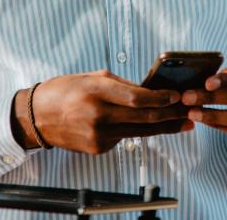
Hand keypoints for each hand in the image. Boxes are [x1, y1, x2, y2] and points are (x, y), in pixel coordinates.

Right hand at [17, 70, 191, 154]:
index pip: (137, 98)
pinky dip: (137, 131)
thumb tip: (150, 90)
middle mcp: (98, 115)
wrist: (37, 117)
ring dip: (164, 127)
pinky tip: (151, 125)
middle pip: (144, 118)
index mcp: (96, 91)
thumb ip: (121, 85)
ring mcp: (98, 135)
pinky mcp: (98, 148)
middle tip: (189, 109)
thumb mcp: (93, 77)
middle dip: (170, 114)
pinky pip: (125, 138)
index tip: (177, 95)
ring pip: (140, 132)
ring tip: (183, 122)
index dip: (161, 98)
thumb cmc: (66, 90)